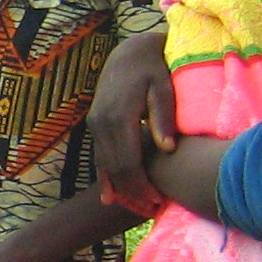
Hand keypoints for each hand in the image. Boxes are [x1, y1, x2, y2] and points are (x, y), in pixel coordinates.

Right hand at [91, 28, 175, 215]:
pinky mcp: (94, 126)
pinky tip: (109, 198)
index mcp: (120, 115)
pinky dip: (105, 178)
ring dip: (121, 189)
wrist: (129, 53)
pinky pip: (98, 157)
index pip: (128, 161)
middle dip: (132, 192)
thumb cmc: (154, 69)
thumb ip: (164, 117)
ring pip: (105, 166)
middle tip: (152, 208)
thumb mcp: (164, 87)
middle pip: (115, 168)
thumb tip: (167, 149)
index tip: (158, 200)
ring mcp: (95, 125)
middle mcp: (102, 123)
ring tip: (139, 206)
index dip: (141, 184)